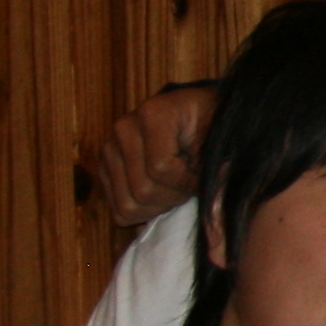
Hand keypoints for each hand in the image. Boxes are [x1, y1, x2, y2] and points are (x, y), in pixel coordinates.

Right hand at [78, 85, 213, 228]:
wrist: (198, 114)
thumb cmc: (212, 124)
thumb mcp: (220, 137)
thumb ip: (215, 169)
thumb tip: (214, 212)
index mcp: (153, 114)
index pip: (161, 168)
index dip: (188, 182)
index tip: (204, 176)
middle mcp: (124, 129)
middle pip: (143, 191)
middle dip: (175, 196)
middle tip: (191, 184)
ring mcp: (110, 149)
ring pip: (128, 206)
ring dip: (160, 206)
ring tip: (177, 187)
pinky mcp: (105, 168)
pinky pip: (118, 210)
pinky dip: (145, 211)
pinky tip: (162, 192)